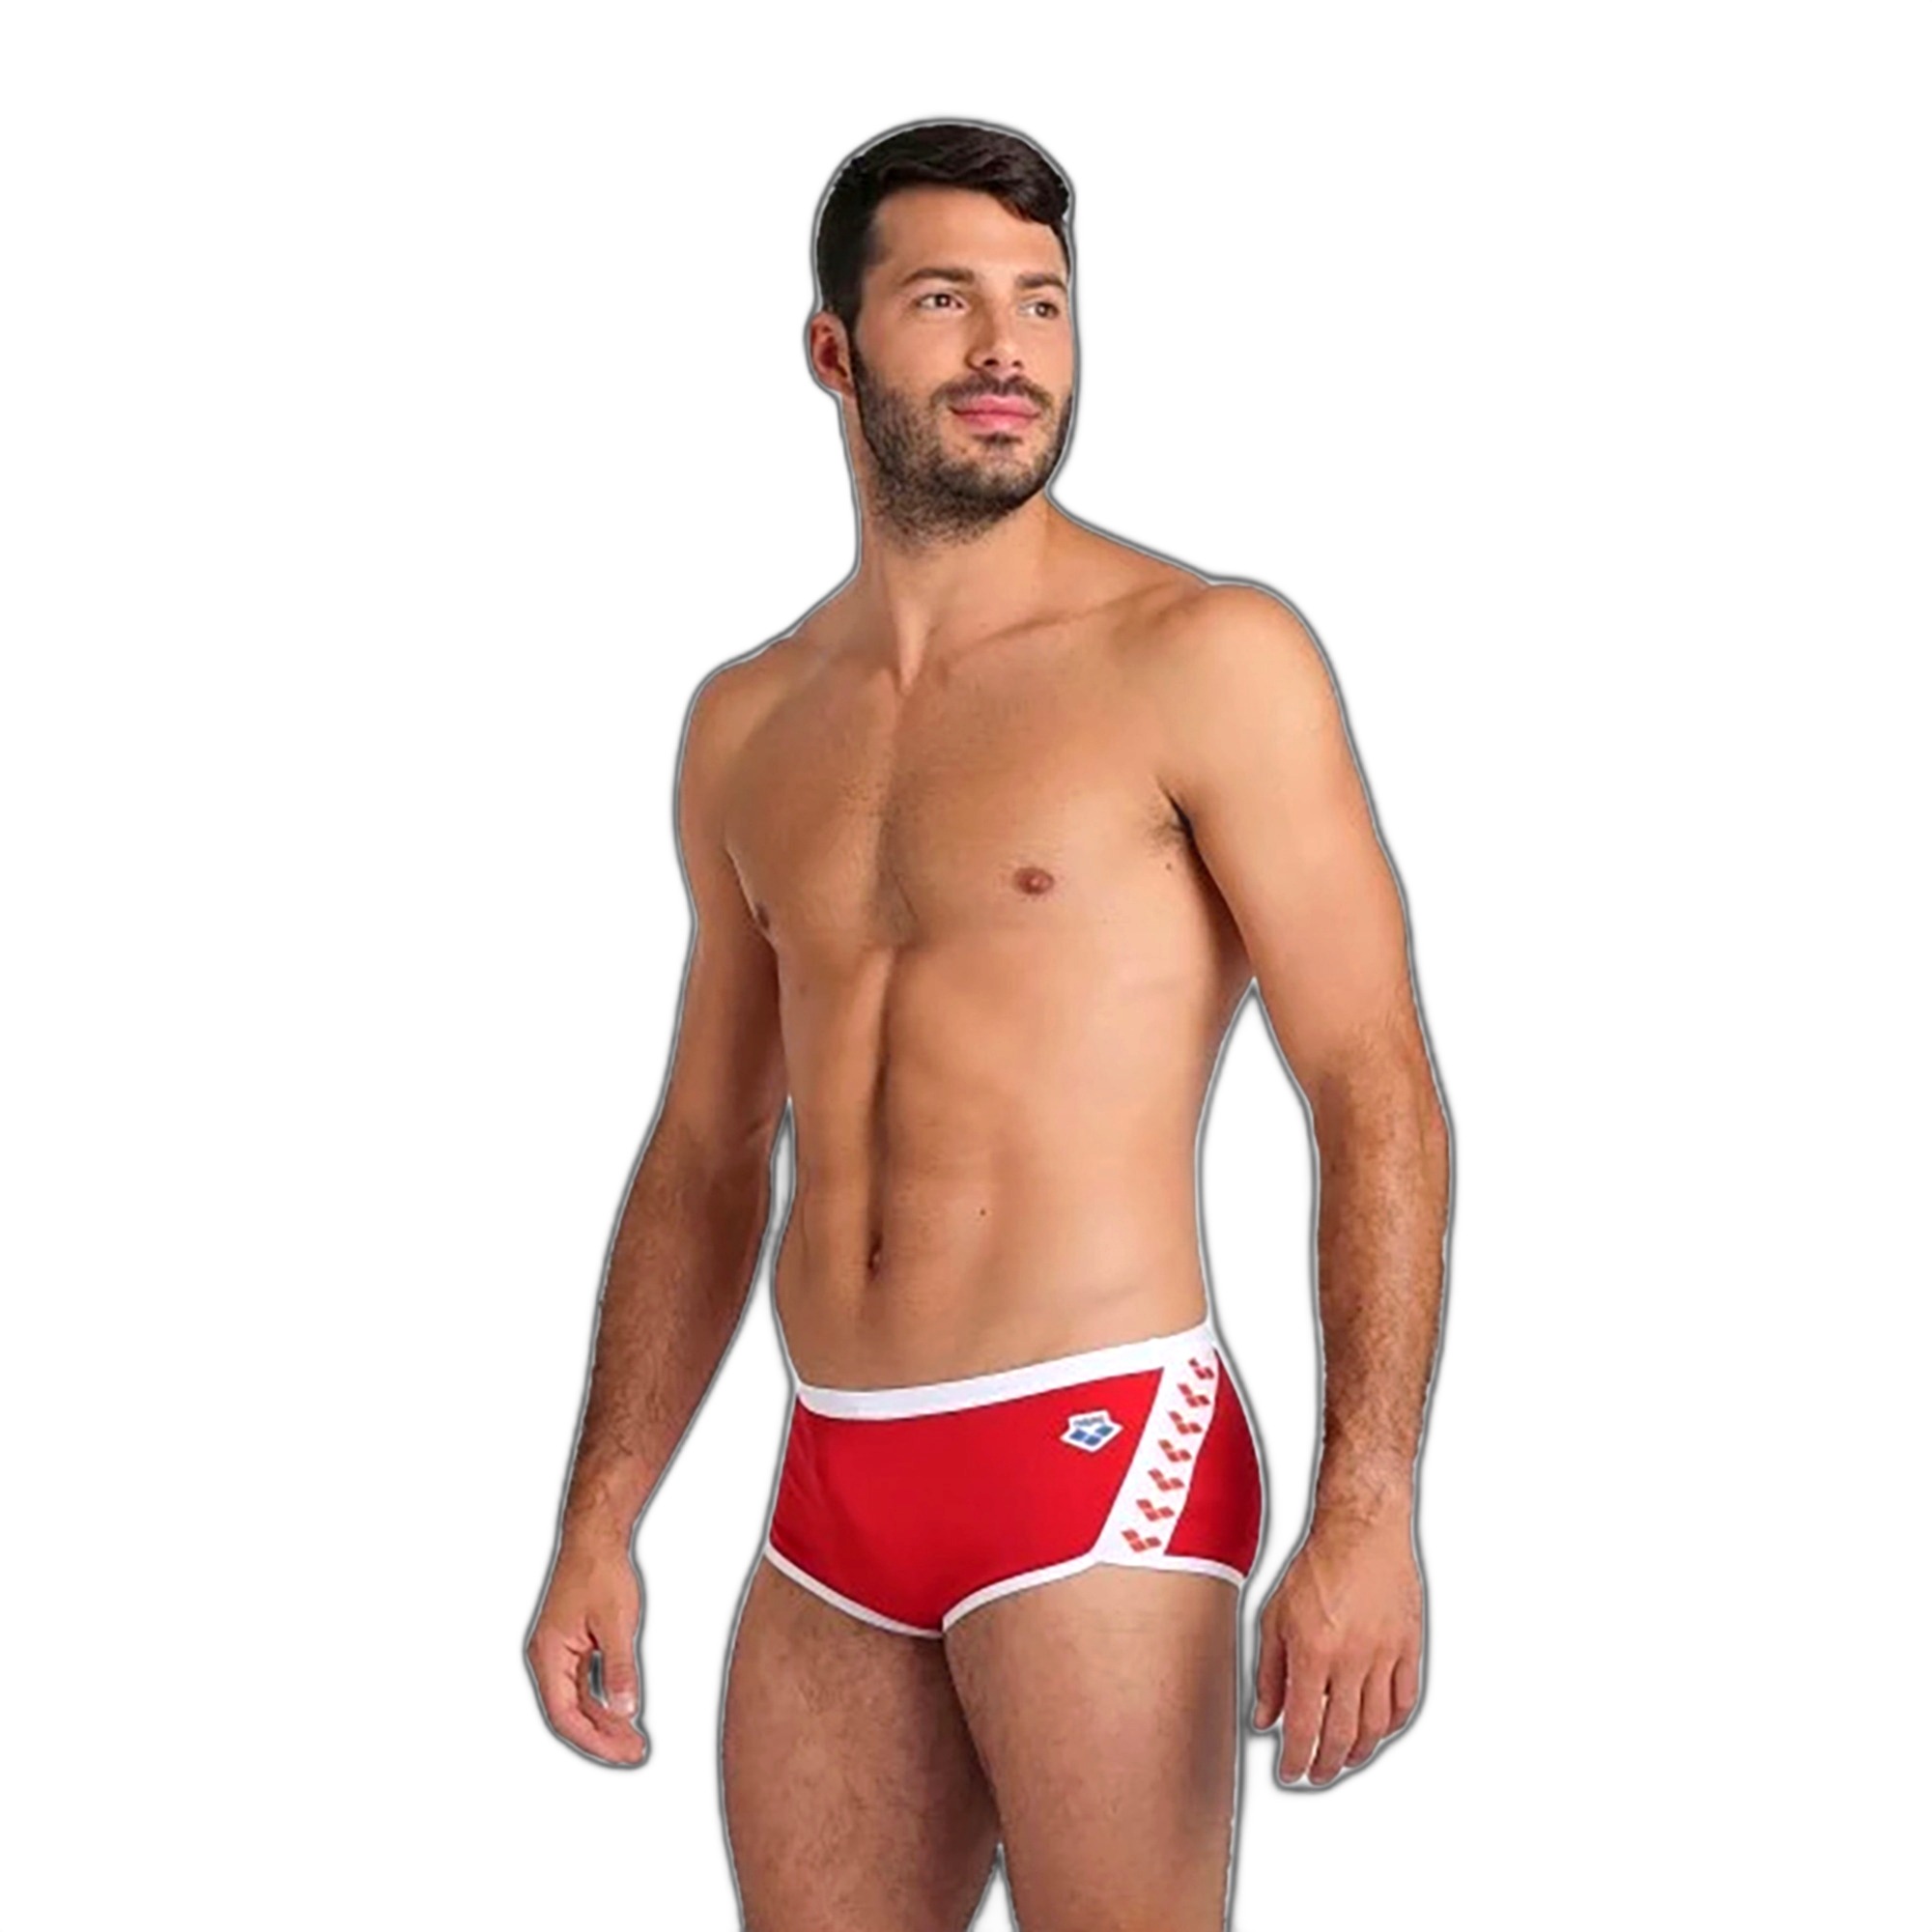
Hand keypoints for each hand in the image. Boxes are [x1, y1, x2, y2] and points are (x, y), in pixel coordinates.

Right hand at [527, 1534, 647, 1764]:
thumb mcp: (617, 1623)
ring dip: (603, 1722)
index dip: (593, 1740)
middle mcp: (547, 1658)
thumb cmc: (600, 1572)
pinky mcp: (571, 1646)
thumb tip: (625, 1711)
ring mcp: (558, 1653)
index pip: (564, 1716)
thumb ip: (619, 1670)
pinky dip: (602, 1701)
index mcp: (548, 1655)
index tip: (621, 1753)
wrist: (596, 1537)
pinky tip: (623, 1713)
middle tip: (634, 1753)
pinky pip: (583, 1685)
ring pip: (577, 1702)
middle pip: (569, 1714)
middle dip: (602, 1737)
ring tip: (633, 1740)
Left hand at [1250, 1509, 1422, 1785]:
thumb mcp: (1275, 1617)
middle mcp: (1350, 1660)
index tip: (1289, 1774)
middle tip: (1316, 1773)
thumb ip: (1269, 1673)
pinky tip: (1377, 1731)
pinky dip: (1391, 1726)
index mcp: (1312, 1652)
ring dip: (1359, 1752)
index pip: (1302, 1727)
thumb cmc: (1316, 1568)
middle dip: (1325, 1764)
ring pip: (1375, 1727)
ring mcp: (1384, 1655)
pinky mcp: (1409, 1648)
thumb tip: (1265, 1719)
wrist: (1362, 1533)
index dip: (1295, 1759)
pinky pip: (1405, 1702)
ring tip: (1344, 1759)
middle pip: (1341, 1736)